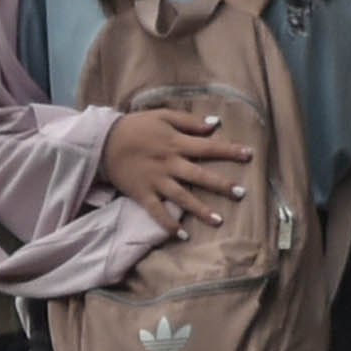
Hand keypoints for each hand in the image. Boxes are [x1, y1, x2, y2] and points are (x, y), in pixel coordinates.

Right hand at [101, 108, 257, 235]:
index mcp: (175, 143)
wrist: (102, 141)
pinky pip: (157, 212)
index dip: (229, 151)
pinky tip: (181, 235)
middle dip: (221, 185)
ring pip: (182, 197)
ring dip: (200, 209)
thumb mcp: (161, 116)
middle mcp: (169, 164)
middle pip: (199, 175)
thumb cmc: (134, 126)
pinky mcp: (142, 194)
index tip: (249, 155)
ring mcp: (156, 181)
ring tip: (218, 221)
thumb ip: (188, 121)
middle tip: (241, 194)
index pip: (207, 147)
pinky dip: (168, 224)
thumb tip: (214, 125)